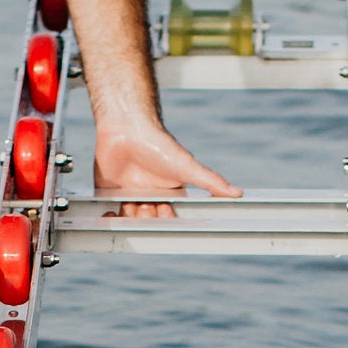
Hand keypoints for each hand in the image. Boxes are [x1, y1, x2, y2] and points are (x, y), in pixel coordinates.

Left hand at [90, 114, 239, 220]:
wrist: (127, 127)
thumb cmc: (159, 144)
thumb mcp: (186, 166)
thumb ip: (211, 181)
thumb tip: (238, 193)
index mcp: (169, 194)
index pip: (169, 216)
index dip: (166, 217)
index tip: (164, 209)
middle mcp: (149, 197)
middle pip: (148, 220)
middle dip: (147, 215)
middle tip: (147, 203)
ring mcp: (129, 196)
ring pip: (129, 219)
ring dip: (130, 215)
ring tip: (133, 200)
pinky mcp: (110, 193)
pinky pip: (109, 212)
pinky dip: (109, 218)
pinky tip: (110, 214)